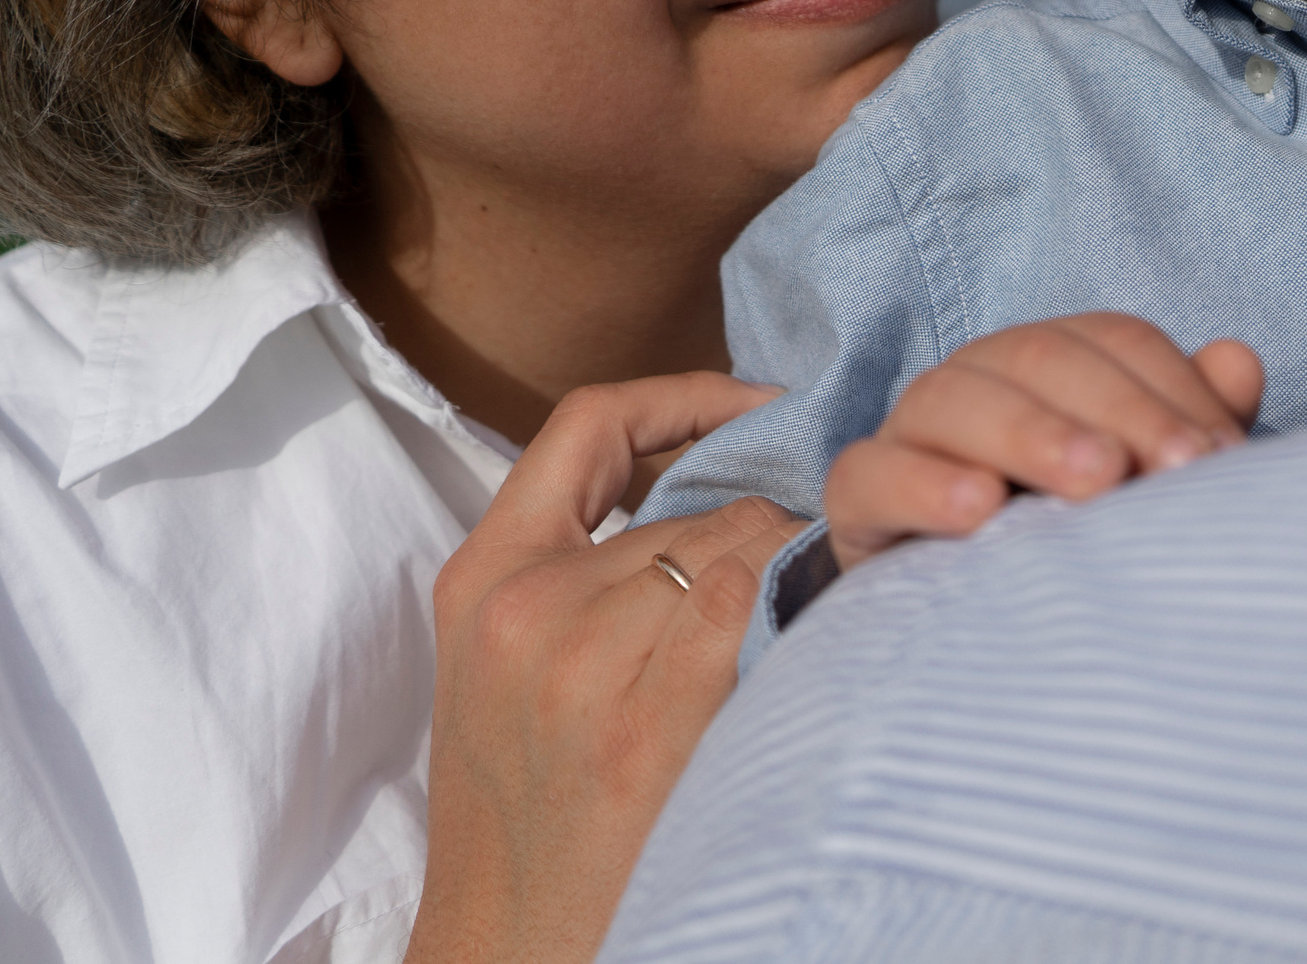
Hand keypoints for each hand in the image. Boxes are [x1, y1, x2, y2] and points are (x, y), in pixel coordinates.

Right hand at [402, 374, 804, 963]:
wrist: (510, 947)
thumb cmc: (535, 813)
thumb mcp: (515, 667)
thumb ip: (585, 573)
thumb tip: (728, 491)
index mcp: (483, 576)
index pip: (587, 423)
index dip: (685, 397)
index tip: (760, 406)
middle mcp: (525, 605)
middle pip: (699, 506)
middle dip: (771, 532)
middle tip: (821, 568)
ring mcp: (579, 663)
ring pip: (743, 546)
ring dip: (796, 579)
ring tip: (817, 627)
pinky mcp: (645, 726)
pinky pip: (754, 605)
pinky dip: (803, 612)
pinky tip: (823, 646)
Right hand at [824, 312, 1262, 568]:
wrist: (967, 627)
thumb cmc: (1073, 537)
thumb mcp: (1140, 487)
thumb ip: (1188, 426)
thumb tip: (1238, 362)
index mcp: (1053, 361)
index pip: (1115, 341)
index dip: (1171, 388)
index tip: (1221, 457)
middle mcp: (981, 378)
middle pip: (1043, 357)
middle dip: (1119, 409)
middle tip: (1174, 470)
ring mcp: (913, 431)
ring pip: (956, 398)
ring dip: (1031, 432)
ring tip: (1097, 481)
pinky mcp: (859, 496)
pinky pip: (872, 472)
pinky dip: (924, 484)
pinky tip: (981, 512)